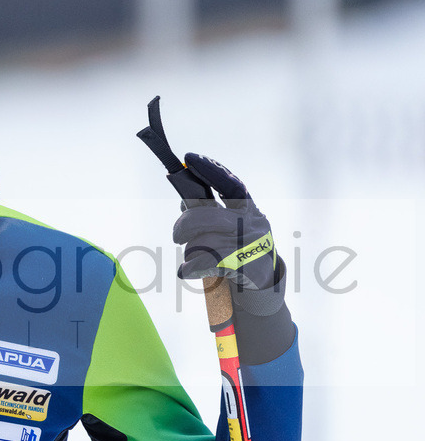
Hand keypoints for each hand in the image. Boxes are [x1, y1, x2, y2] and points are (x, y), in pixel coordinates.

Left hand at [172, 153, 277, 289]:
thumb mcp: (232, 225)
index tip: (190, 158)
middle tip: (176, 236)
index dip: (210, 170)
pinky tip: (186, 271)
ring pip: (200, 242)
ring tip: (193, 258)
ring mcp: (248, 245)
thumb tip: (184, 200)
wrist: (264, 281)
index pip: (230, 184)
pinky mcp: (242, 266)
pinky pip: (203, 263)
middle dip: (183, 226)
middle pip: (204, 216)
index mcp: (249, 208)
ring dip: (190, 252)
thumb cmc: (240, 247)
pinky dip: (189, 268)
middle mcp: (251, 223)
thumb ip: (211, 210)